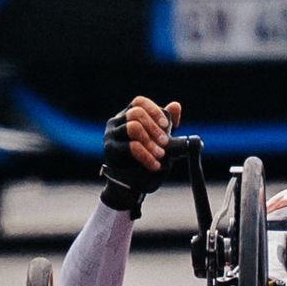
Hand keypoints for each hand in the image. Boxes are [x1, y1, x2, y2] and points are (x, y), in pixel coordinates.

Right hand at [100, 95, 181, 212]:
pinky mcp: (111, 149)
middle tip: (166, 142)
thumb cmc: (146, 156)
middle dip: (154, 128)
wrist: (131, 183)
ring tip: (161, 154)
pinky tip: (155, 165)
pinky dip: (146, 155)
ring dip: (151, 141)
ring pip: (133, 127)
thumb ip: (166, 123)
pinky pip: (130, 146)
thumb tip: (176, 106)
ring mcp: (111, 134)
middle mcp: (117, 121)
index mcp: (128, 114)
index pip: (139, 102)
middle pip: (136, 113)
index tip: (166, 125)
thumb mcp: (159, 139)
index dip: (154, 110)